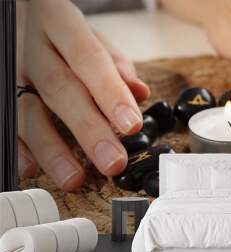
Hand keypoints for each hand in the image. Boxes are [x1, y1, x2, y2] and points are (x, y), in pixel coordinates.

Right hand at [17, 0, 149, 190]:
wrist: (20, 14)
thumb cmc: (59, 29)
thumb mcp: (88, 33)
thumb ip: (114, 63)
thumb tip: (139, 92)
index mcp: (59, 22)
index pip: (89, 59)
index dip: (111, 94)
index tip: (132, 126)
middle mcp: (30, 45)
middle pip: (60, 89)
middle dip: (88, 129)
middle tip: (113, 161)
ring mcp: (8, 70)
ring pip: (27, 111)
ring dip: (52, 149)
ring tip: (75, 178)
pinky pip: (6, 122)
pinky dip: (19, 147)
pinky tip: (32, 169)